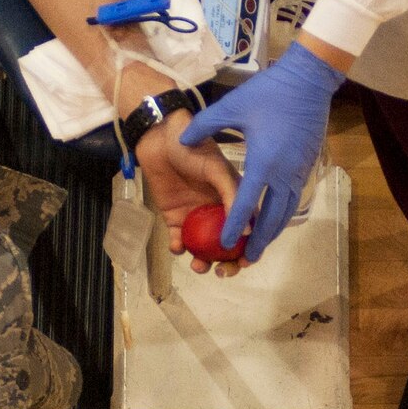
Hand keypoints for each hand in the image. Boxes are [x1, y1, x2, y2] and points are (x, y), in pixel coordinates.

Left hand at [135, 112, 243, 275]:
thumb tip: (247, 230)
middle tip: (222, 272)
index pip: (247, 228)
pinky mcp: (174, 217)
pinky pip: (178, 239)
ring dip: (203, 260)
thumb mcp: (216, 167)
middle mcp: (217, 210)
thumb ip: (230, 193)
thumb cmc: (191, 145)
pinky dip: (178, 248)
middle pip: (227, 245)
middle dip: (227, 263)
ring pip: (204, 247)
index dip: (249, 248)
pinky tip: (177, 247)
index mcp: (234, 198)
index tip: (245, 262)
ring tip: (198, 265)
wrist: (158, 136)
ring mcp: (196, 215)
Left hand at [178, 41, 345, 263]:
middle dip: (259, 241)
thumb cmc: (268, 92)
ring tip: (259, 247)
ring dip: (273, 232)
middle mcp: (283, 173)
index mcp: (262, 162)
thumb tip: (182, 140)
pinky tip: (273, 219)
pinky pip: (293, 199)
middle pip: (271, 217)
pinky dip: (282, 214)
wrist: (307, 80)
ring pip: (286, 211)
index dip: (234, 225)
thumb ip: (204, 126)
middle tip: (245, 260)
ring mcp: (298, 170)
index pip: (245, 203)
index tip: (225, 243)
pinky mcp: (306, 165)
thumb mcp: (230, 106)